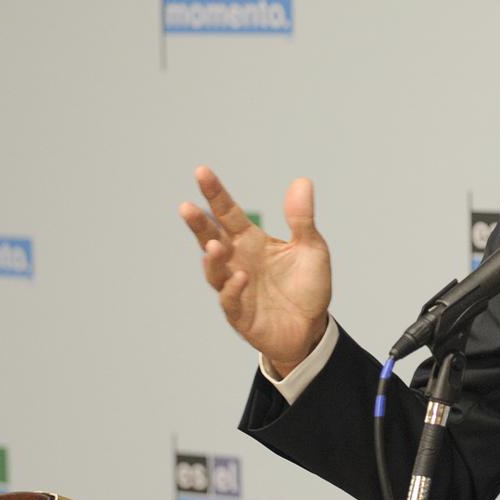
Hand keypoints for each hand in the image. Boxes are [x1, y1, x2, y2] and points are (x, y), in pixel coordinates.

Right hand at [179, 167, 331, 376]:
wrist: (312, 328)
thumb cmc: (307, 286)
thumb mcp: (311, 248)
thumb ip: (302, 218)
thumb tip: (302, 181)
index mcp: (251, 241)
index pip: (228, 212)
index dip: (215, 193)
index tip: (201, 171)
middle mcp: (238, 261)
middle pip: (211, 238)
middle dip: (199, 224)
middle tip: (187, 208)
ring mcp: (236, 287)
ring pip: (214, 270)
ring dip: (212, 258)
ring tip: (215, 244)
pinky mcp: (241, 314)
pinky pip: (231, 300)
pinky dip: (233, 288)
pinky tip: (241, 276)